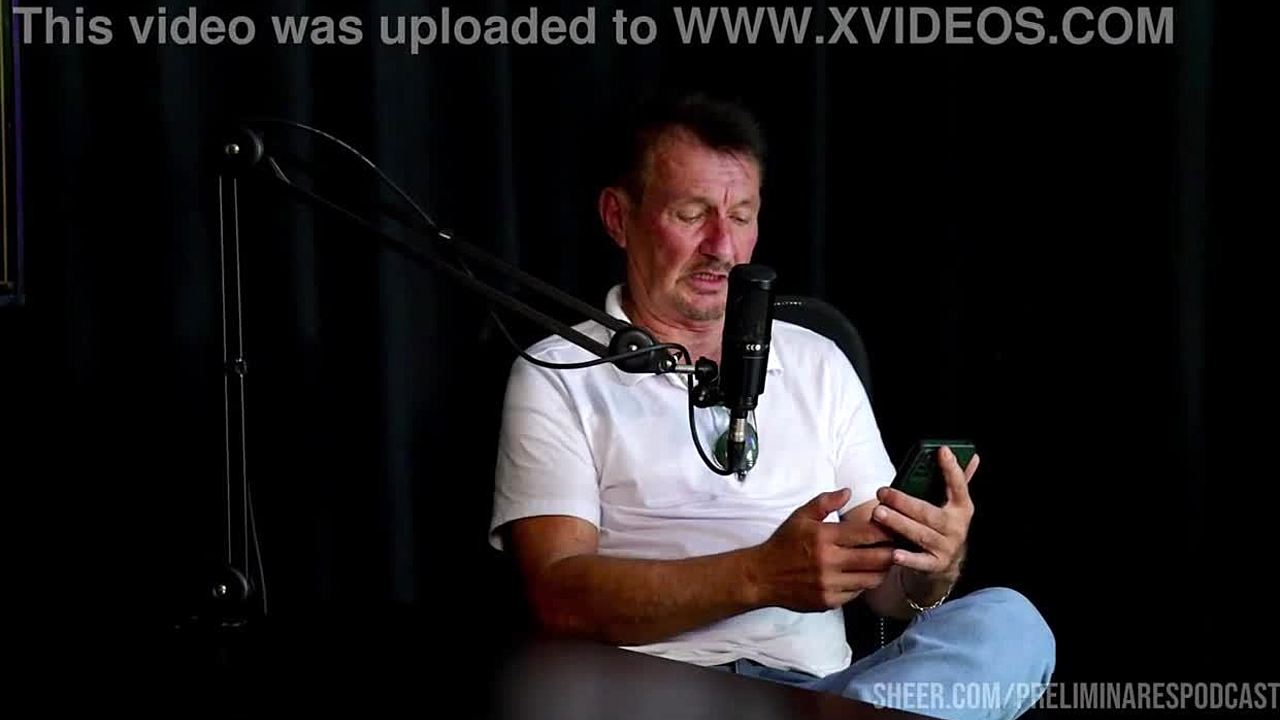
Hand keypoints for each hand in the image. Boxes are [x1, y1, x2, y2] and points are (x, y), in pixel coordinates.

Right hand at [752, 488, 895, 611]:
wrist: (762, 576)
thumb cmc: (783, 543)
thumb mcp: (800, 516)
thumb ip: (825, 502)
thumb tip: (848, 491)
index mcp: (824, 537)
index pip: (867, 533)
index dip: (886, 530)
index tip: (895, 526)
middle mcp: (830, 562)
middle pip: (877, 558)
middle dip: (893, 551)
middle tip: (901, 546)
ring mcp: (830, 584)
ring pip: (872, 579)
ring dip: (883, 570)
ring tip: (887, 560)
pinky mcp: (829, 601)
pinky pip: (857, 593)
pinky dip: (864, 583)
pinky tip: (864, 574)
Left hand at [872, 446, 979, 575]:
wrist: (946, 564)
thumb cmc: (942, 526)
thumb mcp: (952, 505)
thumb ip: (958, 481)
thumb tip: (973, 456)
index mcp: (962, 508)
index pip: (958, 485)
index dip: (951, 469)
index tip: (942, 451)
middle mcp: (956, 527)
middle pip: (929, 513)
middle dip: (904, 503)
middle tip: (882, 492)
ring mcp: (946, 547)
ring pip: (920, 535)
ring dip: (898, 524)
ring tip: (878, 514)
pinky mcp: (935, 565)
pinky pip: (920, 562)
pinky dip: (908, 559)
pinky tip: (894, 553)